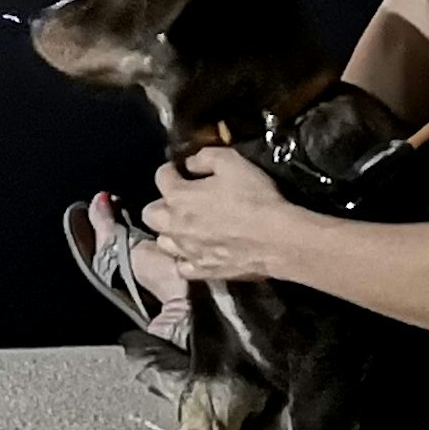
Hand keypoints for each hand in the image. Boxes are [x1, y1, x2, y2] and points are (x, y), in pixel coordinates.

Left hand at [142, 139, 304, 287]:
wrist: (277, 239)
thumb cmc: (254, 198)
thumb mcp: (232, 162)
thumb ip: (205, 158)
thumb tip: (191, 163)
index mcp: (179, 196)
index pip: (161, 177)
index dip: (171, 170)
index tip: (182, 170)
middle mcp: (175, 225)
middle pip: (151, 214)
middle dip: (162, 204)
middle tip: (182, 200)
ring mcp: (186, 251)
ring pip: (163, 242)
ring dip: (171, 232)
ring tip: (187, 227)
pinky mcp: (202, 271)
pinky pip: (182, 266)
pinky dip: (185, 258)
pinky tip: (196, 252)